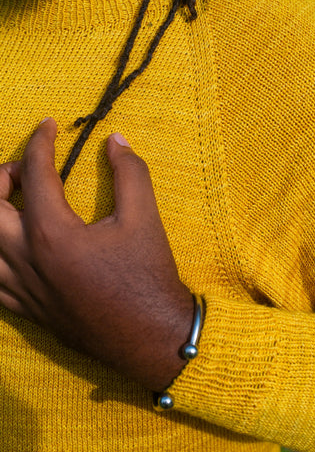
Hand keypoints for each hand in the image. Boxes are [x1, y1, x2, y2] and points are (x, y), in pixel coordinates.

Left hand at [0, 118, 193, 391]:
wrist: (152, 337)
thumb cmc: (147, 277)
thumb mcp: (145, 218)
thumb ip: (130, 173)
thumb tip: (116, 141)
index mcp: (52, 234)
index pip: (35, 175)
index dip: (40, 142)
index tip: (48, 126)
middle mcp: (27, 260)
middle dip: (1, 178)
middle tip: (25, 170)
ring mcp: (24, 289)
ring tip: (15, 204)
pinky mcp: (28, 310)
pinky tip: (13, 248)